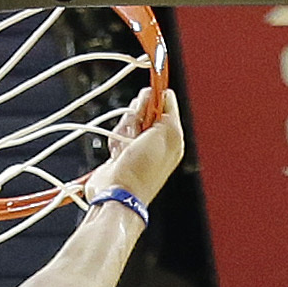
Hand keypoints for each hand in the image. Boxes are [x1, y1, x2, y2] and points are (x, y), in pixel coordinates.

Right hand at [100, 90, 185, 205]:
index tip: (146, 104)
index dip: (154, 99)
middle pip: (144, 109)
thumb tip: (163, 93)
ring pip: (128, 121)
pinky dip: (115, 140)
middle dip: (136, 116)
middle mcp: (157, 140)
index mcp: (173, 135)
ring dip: (124, 130)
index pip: (165, 102)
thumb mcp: (168, 133)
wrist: (118, 193)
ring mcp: (139, 146)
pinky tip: (117, 154)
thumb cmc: (144, 168)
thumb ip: (168, 109)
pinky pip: (117, 134)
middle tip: (137, 131)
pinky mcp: (122, 152)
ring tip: (125, 147)